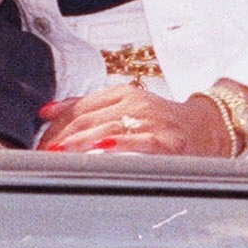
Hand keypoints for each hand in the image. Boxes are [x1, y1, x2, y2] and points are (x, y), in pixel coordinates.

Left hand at [36, 84, 230, 156]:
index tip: (41, 141)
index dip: (58, 124)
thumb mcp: (125, 105)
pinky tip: (102, 152)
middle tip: (44, 153)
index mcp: (122, 94)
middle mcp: (135, 104)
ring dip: (81, 143)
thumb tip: (46, 111)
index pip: (81, 107)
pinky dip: (119, 147)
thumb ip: (86, 107)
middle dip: (63, 137)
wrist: (206, 128)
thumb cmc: (162, 120)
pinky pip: (138, 143)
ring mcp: (151, 122)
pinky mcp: (167, 140)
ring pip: (108, 130)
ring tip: (61, 154)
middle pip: (90, 119)